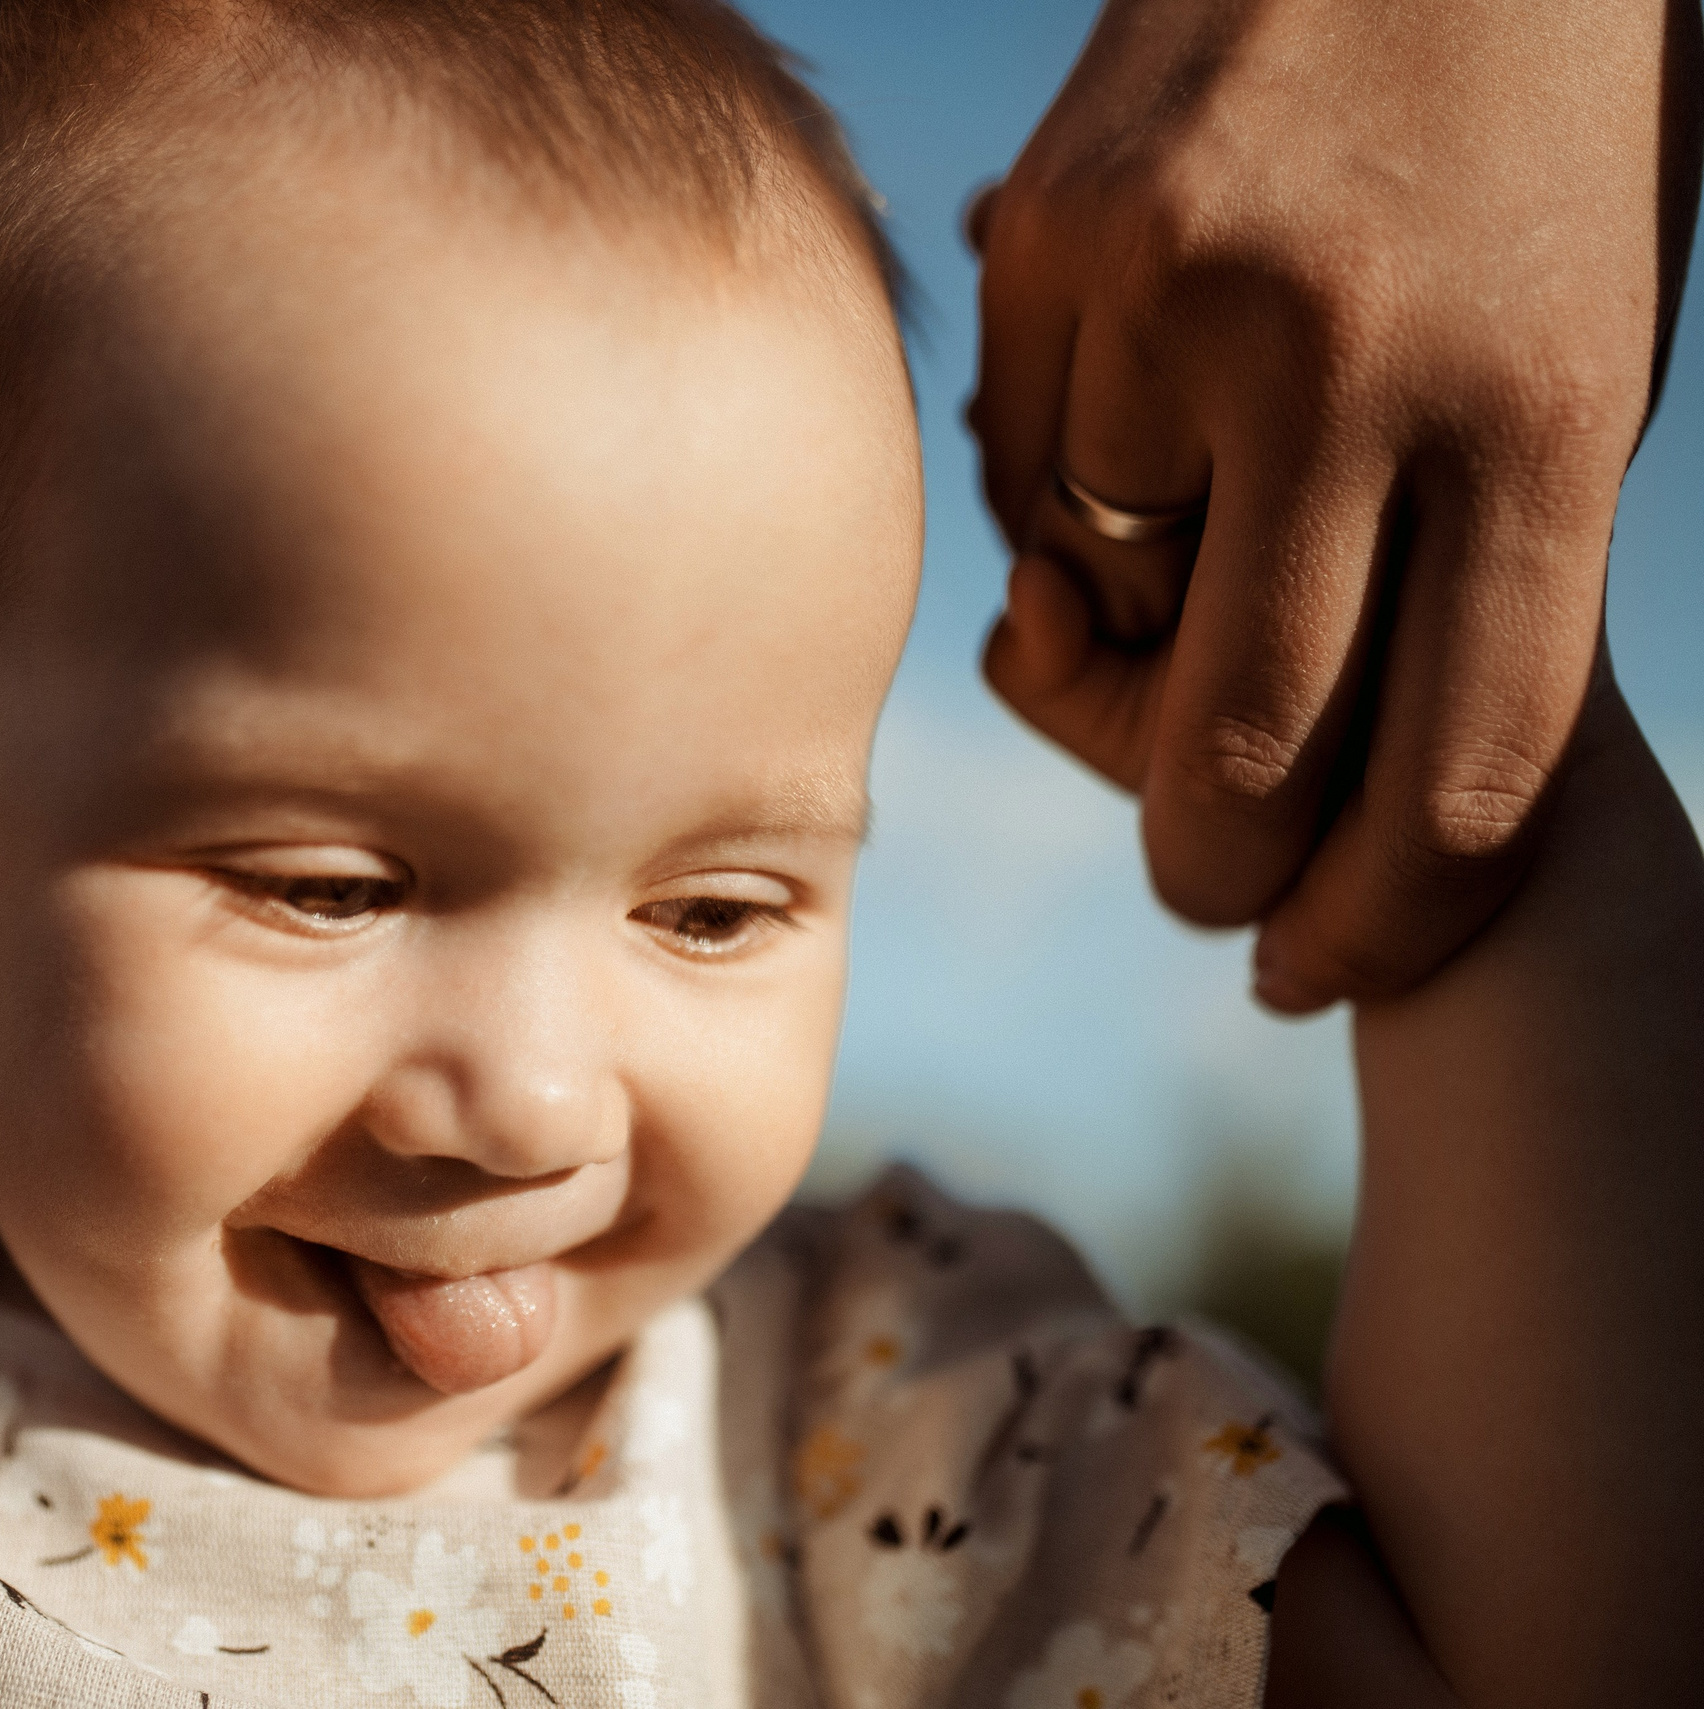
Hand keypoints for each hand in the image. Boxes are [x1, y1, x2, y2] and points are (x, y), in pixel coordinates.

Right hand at [969, 0, 1700, 1010]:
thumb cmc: (1542, 154)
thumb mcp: (1565, 371)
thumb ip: (1448, 578)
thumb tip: (1246, 777)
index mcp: (1542, 413)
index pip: (1457, 775)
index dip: (1376, 926)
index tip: (1317, 971)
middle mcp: (1350, 362)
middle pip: (1237, 749)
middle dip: (1210, 860)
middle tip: (1214, 873)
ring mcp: (1177, 291)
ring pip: (1098, 594)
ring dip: (1131, 610)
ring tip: (1208, 502)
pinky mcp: (1051, 232)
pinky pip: (1019, 462)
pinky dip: (1065, 480)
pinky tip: (1140, 393)